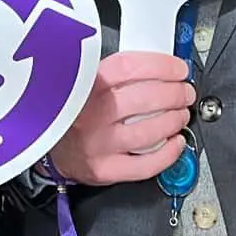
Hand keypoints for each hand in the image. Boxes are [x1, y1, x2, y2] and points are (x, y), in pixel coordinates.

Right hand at [50, 52, 193, 186]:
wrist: (51, 144)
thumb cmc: (74, 109)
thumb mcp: (84, 80)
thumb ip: (117, 72)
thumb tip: (161, 67)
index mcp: (84, 84)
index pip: (130, 67)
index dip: (162, 66)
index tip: (178, 69)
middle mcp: (89, 113)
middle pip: (146, 98)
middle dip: (175, 93)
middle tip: (184, 93)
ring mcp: (98, 143)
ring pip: (150, 131)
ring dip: (175, 120)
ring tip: (180, 114)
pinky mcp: (104, 169)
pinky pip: (146, 164)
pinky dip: (169, 153)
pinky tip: (176, 142)